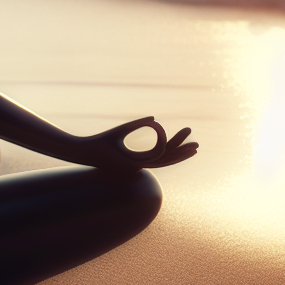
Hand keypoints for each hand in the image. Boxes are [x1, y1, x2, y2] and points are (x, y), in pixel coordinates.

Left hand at [77, 117, 197, 170]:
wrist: (86, 151)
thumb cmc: (101, 142)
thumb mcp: (123, 130)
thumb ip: (139, 124)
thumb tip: (154, 117)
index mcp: (139, 159)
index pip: (162, 154)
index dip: (175, 147)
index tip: (186, 136)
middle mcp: (140, 165)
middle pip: (167, 159)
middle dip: (182, 152)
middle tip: (198, 145)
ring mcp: (138, 167)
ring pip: (163, 160)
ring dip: (178, 151)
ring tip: (192, 144)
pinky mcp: (132, 165)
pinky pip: (152, 156)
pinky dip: (161, 146)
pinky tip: (170, 138)